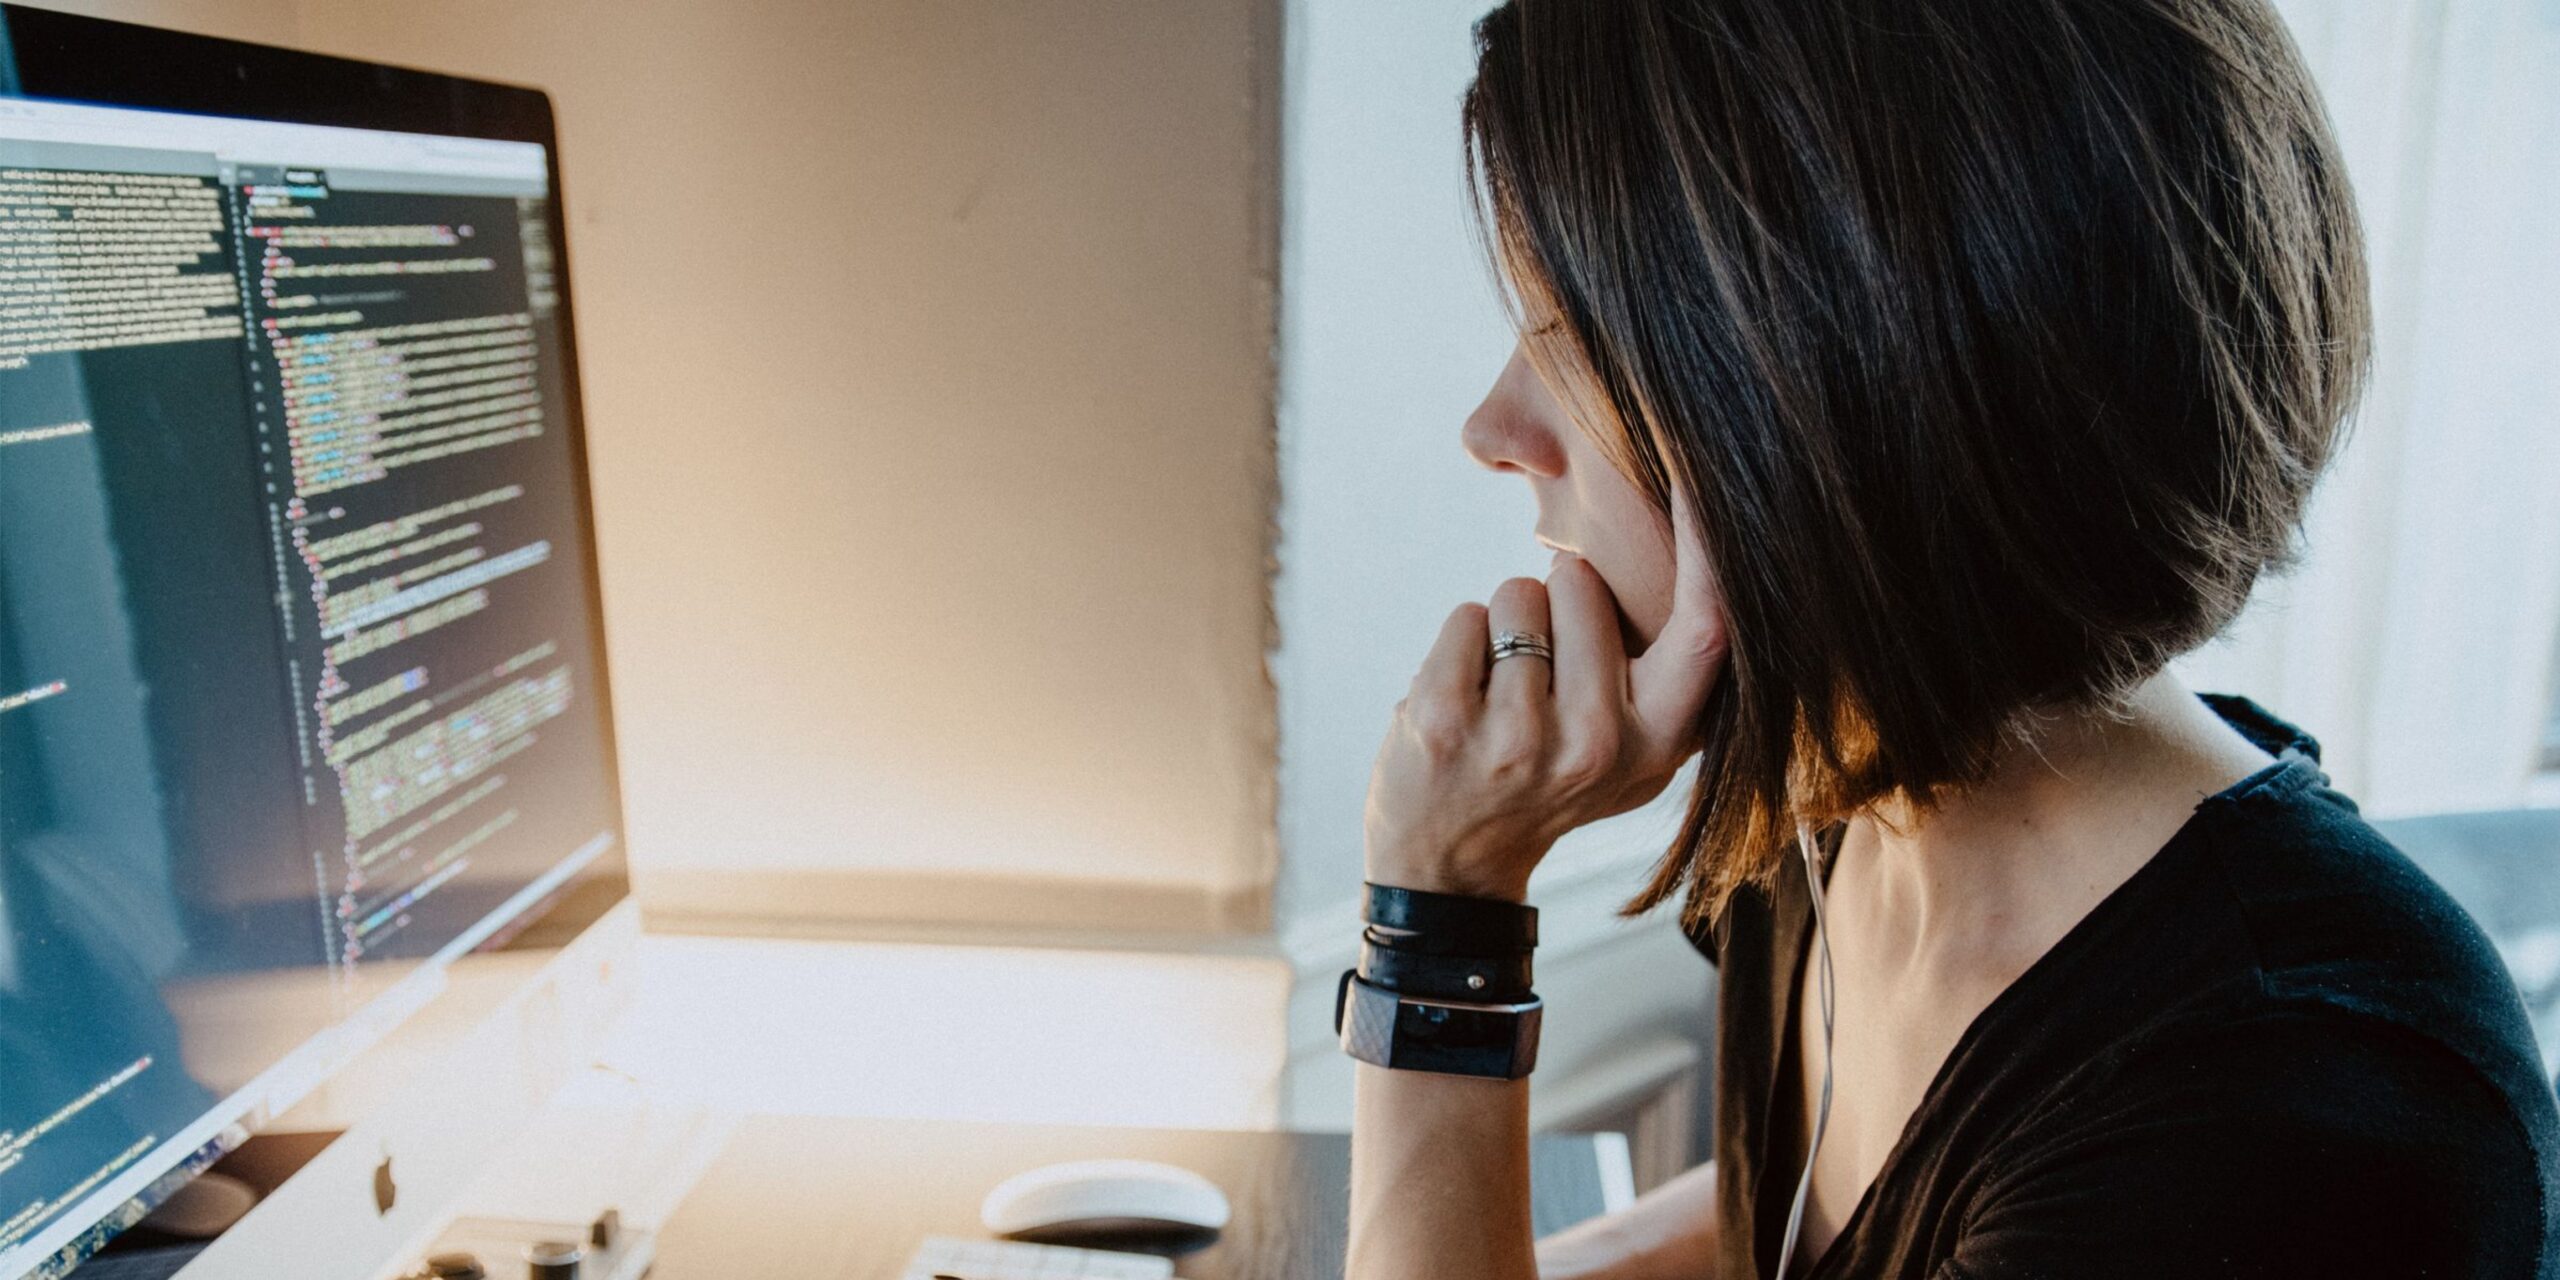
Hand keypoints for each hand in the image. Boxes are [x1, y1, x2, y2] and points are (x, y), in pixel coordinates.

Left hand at [1363, 487, 1728, 901]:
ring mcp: (1519, 738)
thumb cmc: (1551, 783)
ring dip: (1506, 626)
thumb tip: (1715, 550)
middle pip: (1582, 582)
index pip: (1707, 627)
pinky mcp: (1447, 722)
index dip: (1709, 547)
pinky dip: (1460, 644)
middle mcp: (1598, 744)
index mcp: (1660, 742)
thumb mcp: (1636, 750)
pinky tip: (1463, 703)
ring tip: (1503, 695)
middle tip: (1545, 676)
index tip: (1702, 477)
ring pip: (1519, 592)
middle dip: (1558, 598)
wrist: (1450, 866)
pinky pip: (1467, 616)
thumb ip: (1674, 673)